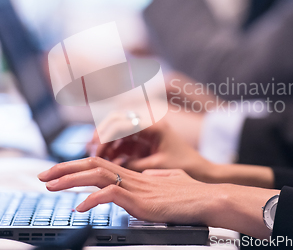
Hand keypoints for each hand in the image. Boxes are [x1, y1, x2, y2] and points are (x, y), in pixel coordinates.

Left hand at [38, 157, 211, 224]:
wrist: (205, 199)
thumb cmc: (190, 193)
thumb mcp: (169, 181)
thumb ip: (154, 177)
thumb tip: (146, 174)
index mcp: (134, 174)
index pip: (99, 164)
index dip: (77, 167)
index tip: (60, 174)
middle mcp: (130, 177)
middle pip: (91, 165)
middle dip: (64, 169)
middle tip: (43, 177)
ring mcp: (134, 186)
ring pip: (95, 175)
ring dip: (70, 180)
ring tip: (50, 186)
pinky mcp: (139, 199)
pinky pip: (109, 194)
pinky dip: (92, 200)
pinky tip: (80, 208)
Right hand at [91, 114, 214, 181]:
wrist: (202, 171)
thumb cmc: (185, 166)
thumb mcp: (156, 167)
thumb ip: (132, 165)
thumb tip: (109, 167)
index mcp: (152, 125)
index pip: (121, 121)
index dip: (105, 134)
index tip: (95, 148)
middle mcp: (147, 124)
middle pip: (116, 122)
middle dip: (101, 136)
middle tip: (91, 152)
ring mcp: (145, 133)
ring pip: (118, 133)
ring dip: (106, 145)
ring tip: (97, 160)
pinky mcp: (144, 142)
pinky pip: (123, 143)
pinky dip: (114, 151)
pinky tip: (109, 163)